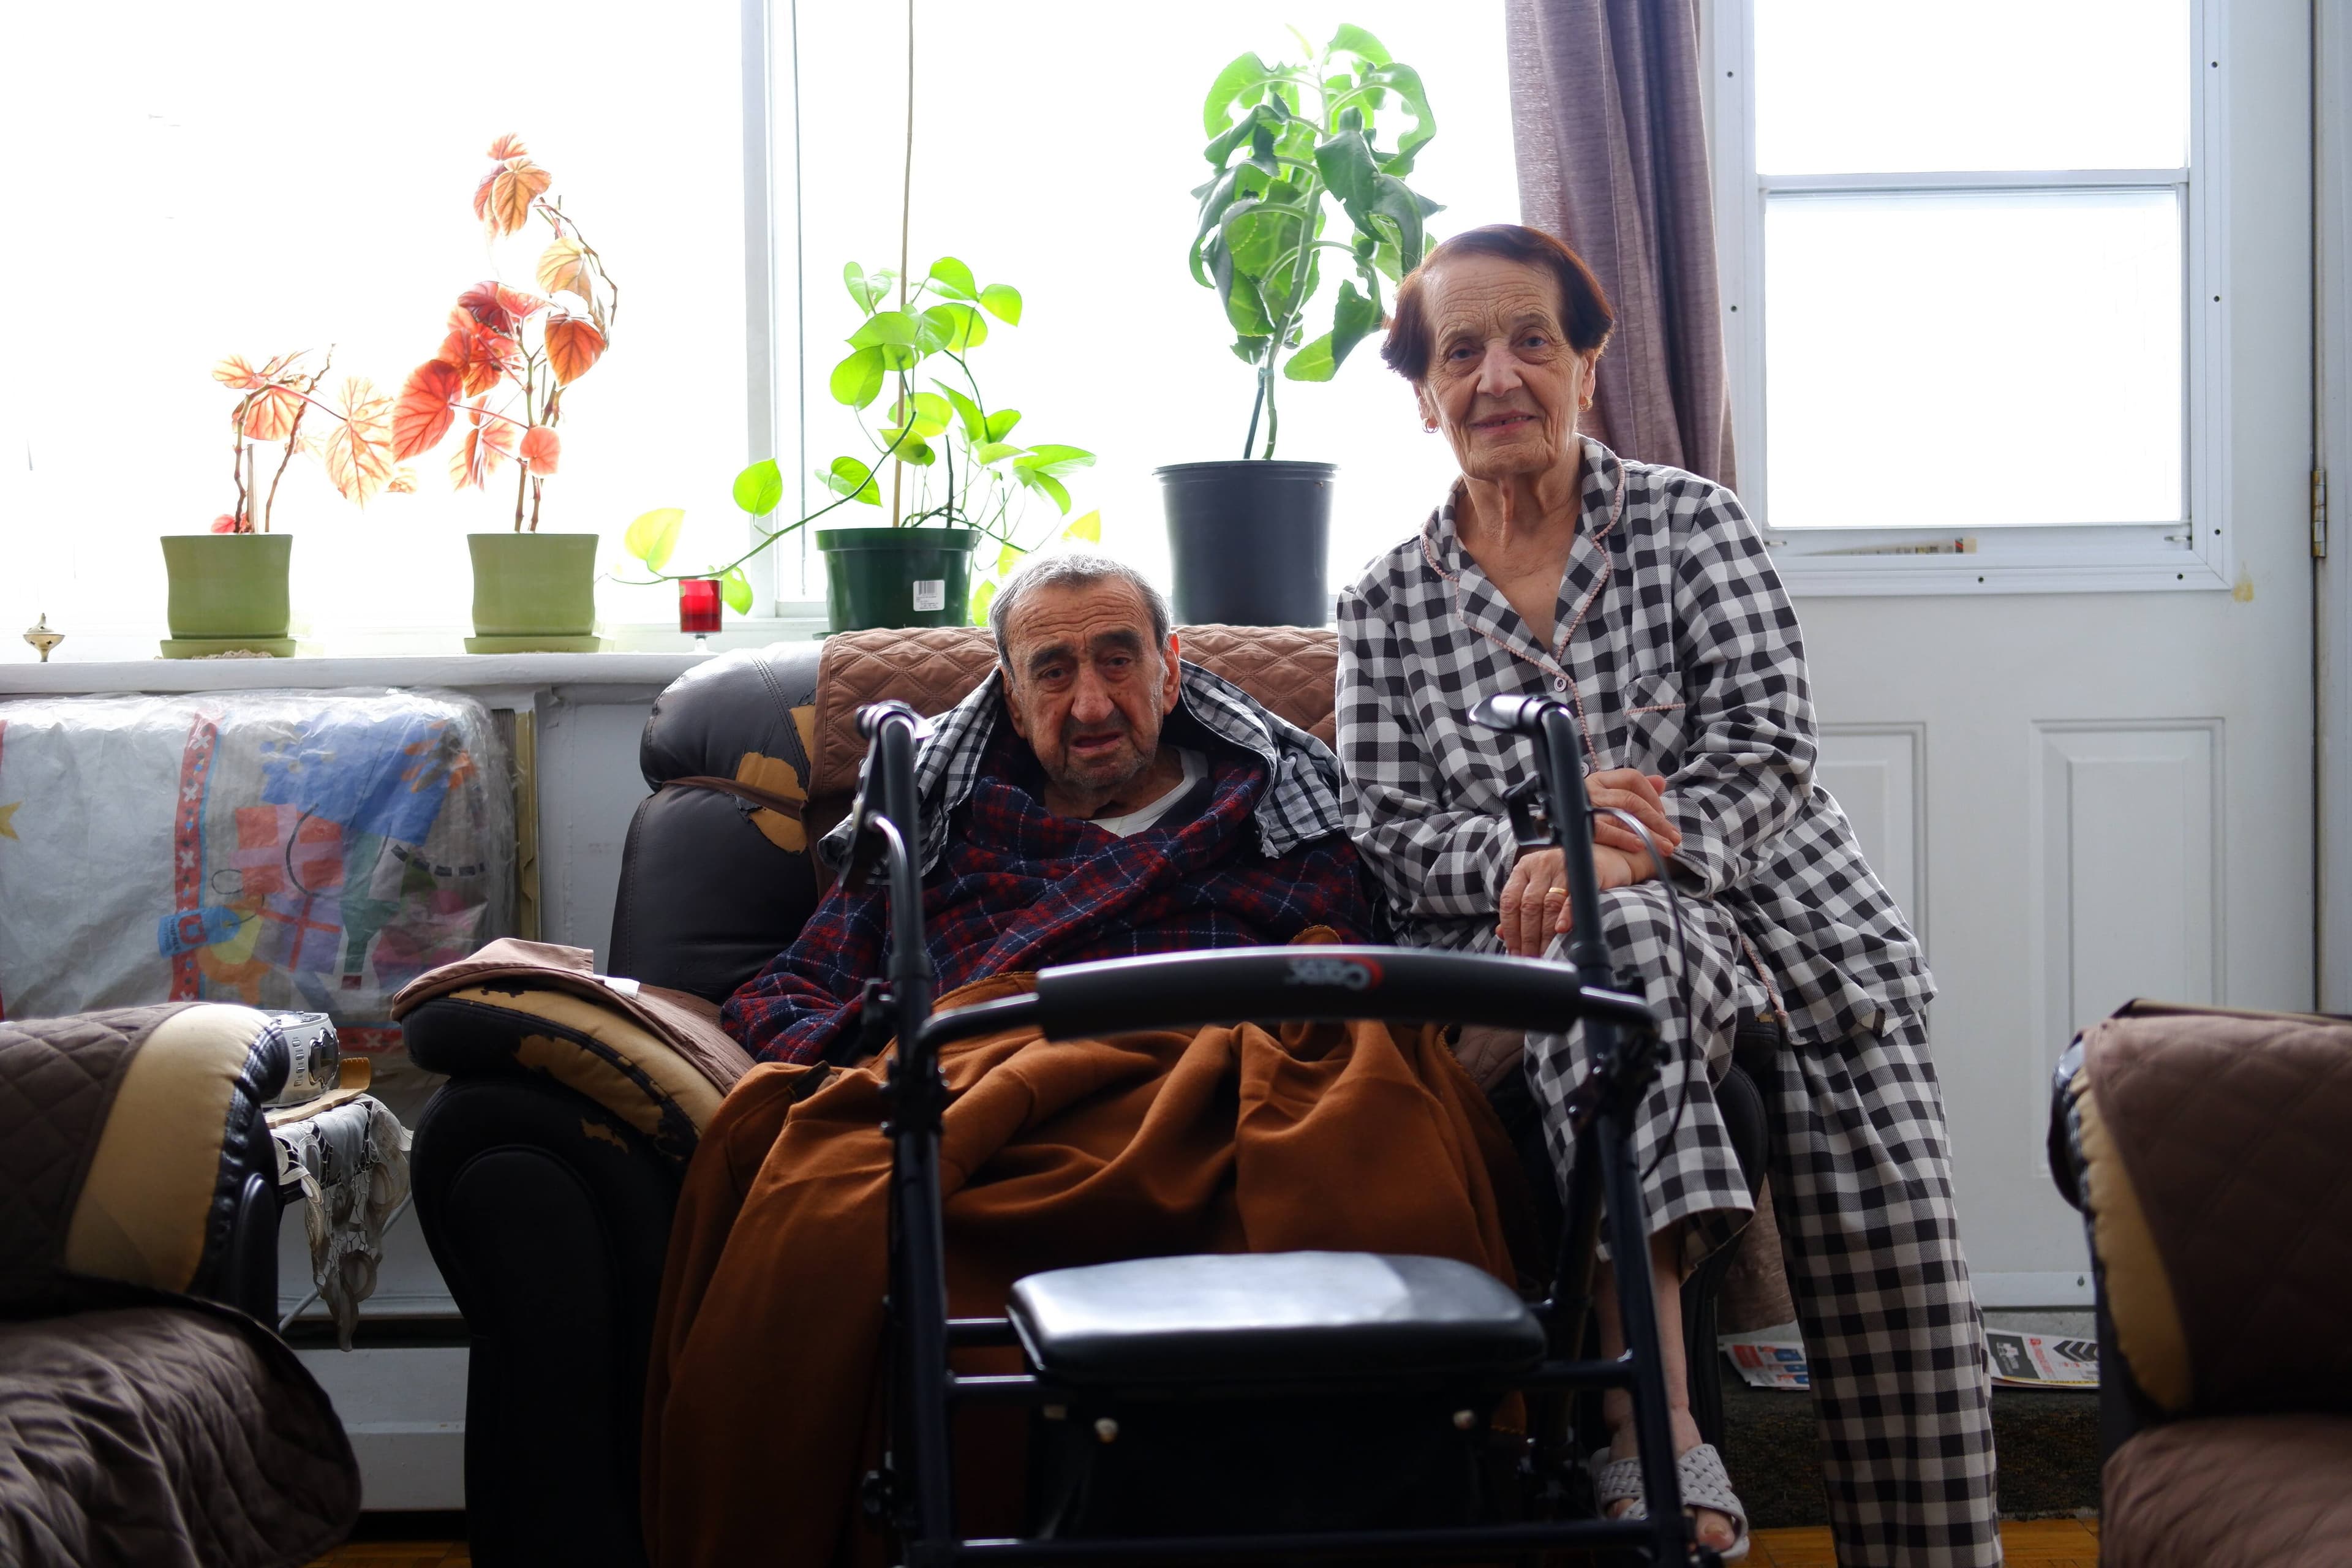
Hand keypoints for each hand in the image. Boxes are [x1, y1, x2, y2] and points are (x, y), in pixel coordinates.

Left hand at [1498, 840, 1664, 956]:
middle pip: (1528, 906)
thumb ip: (1521, 907)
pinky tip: (1562, 930)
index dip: (1510, 929)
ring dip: (1544, 934)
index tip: (1513, 950)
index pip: (1510, 901)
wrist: (1609, 856)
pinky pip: (1573, 896)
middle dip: (1527, 937)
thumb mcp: (1542, 887)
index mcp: (1525, 868)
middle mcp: (1541, 865)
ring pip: (1548, 904)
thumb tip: (1502, 933)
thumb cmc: (1570, 875)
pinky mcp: (1586, 872)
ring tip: (1544, 953)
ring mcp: (1563, 866)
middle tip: (1529, 957)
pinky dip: (1566, 915)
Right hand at [1585, 769, 1679, 865]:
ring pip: (1622, 813)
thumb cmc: (1583, 816)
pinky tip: (1638, 845)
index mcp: (1600, 780)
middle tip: (1674, 838)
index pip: (1632, 778)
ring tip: (1664, 846)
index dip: (1652, 796)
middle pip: (1631, 799)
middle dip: (1658, 820)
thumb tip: (1662, 782)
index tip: (1663, 815)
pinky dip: (1623, 837)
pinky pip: (1603, 829)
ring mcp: (1583, 806)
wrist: (1546, 834)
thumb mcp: (1608, 798)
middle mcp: (1591, 789)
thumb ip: (1636, 791)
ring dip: (1648, 831)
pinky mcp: (1577, 824)